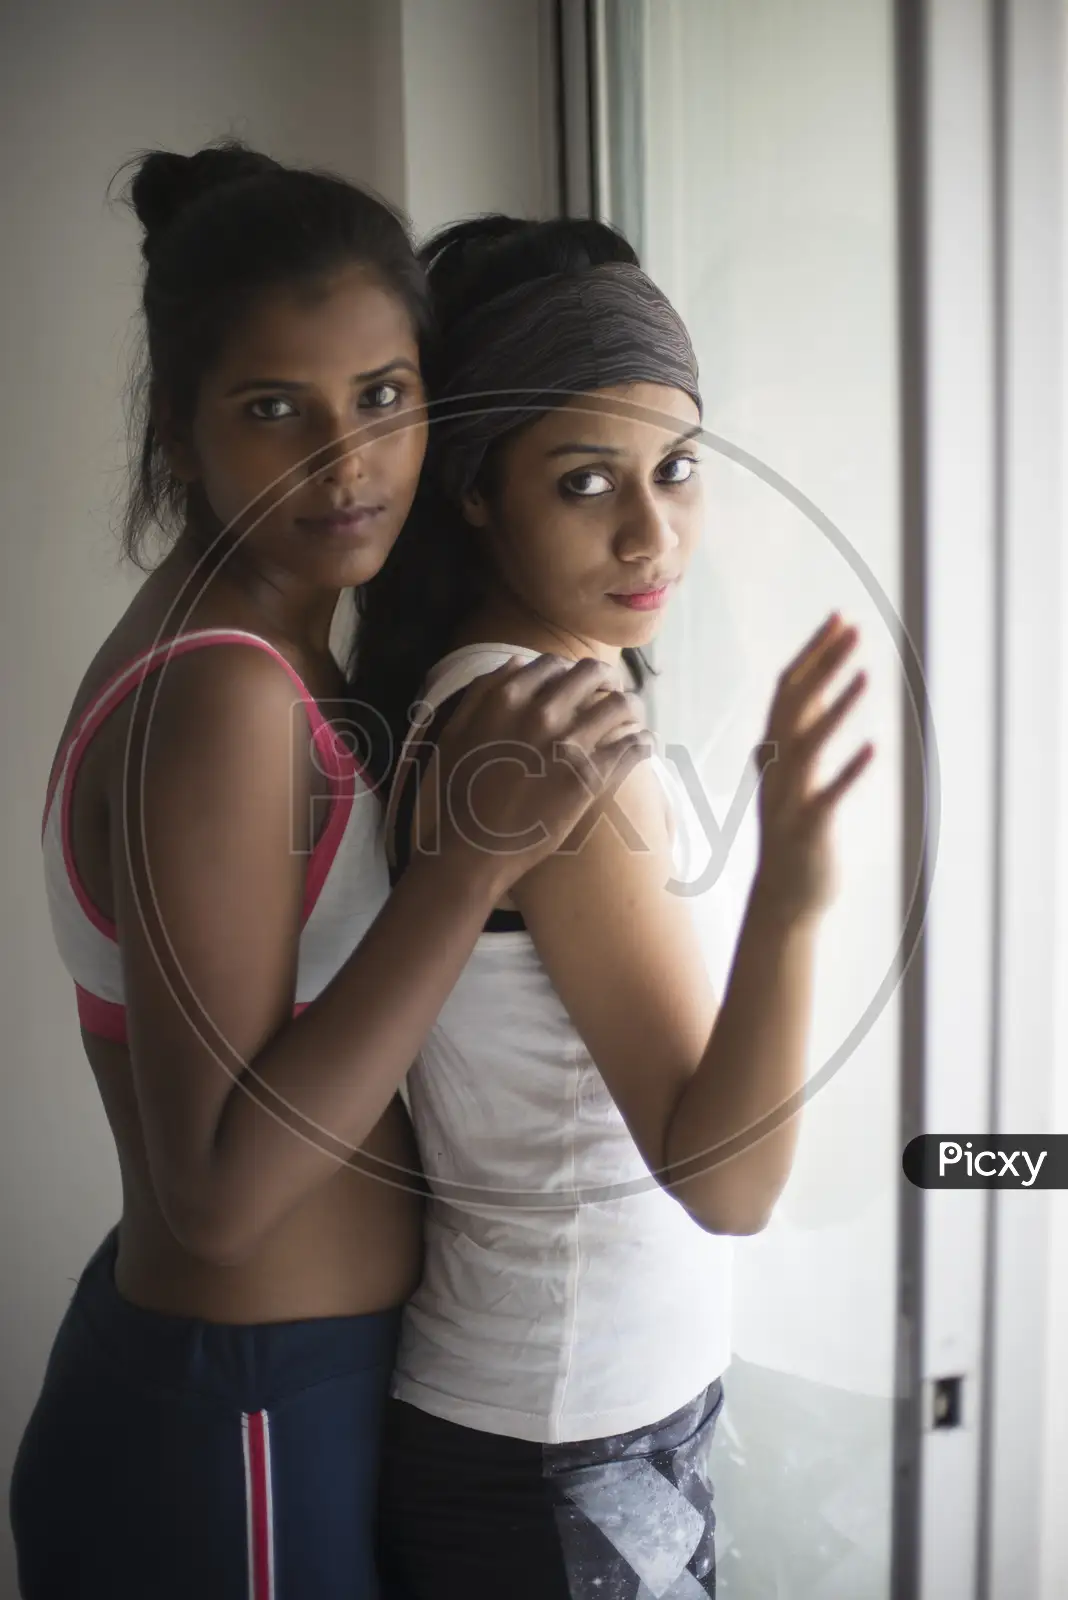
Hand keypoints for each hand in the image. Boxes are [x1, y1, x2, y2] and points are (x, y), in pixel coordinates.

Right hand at [428, 654, 650, 894]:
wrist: (472, 850)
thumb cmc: (457, 795)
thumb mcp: (455, 733)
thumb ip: (482, 692)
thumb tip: (517, 663)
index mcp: (507, 698)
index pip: (553, 664)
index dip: (569, 672)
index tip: (577, 686)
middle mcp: (541, 713)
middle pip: (592, 674)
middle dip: (607, 680)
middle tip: (611, 693)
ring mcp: (568, 744)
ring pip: (621, 705)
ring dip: (631, 708)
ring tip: (633, 720)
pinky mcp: (589, 777)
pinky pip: (632, 747)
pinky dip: (642, 743)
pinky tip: (642, 747)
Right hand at [752, 614, 873, 921]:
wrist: (783, 897)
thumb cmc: (795, 831)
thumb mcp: (792, 774)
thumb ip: (798, 733)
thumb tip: (808, 690)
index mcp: (776, 750)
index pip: (789, 688)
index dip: (814, 653)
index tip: (838, 618)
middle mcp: (778, 767)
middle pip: (796, 704)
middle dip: (825, 664)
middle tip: (854, 628)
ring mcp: (790, 796)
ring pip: (809, 743)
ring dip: (836, 707)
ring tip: (866, 674)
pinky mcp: (809, 827)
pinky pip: (828, 794)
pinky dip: (848, 770)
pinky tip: (874, 748)